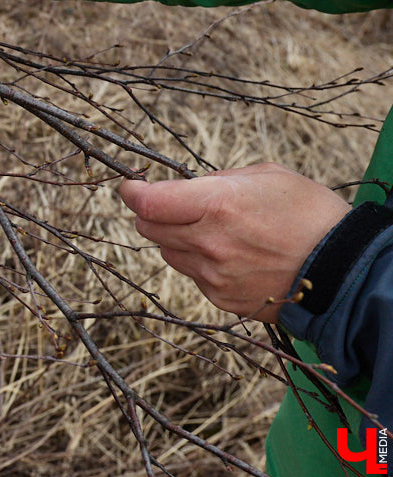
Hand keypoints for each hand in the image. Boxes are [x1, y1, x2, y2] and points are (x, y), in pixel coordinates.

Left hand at [119, 163, 349, 322]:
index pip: (147, 202)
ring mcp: (213, 277)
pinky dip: (200, 263)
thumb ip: (217, 179)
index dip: (132, 191)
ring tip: (214, 230)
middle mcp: (208, 244)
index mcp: (216, 206)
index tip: (131, 185)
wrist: (347, 271)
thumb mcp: (266, 176)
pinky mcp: (223, 301)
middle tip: (173, 203)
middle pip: (149, 227)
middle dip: (153, 212)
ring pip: (169, 252)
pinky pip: (193, 276)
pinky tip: (231, 255)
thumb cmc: (311, 214)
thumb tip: (187, 186)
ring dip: (177, 238)